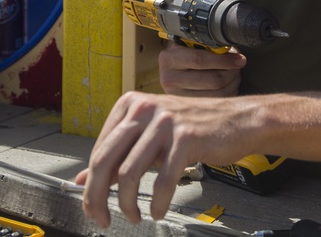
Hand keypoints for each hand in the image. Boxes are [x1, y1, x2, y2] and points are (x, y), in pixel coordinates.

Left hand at [76, 91, 249, 225]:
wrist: (237, 119)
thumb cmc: (194, 127)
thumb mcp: (150, 136)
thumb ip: (118, 155)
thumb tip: (83, 180)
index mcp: (131, 104)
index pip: (99, 149)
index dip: (91, 184)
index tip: (92, 203)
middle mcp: (145, 108)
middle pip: (106, 161)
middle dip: (97, 197)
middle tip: (100, 217)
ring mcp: (166, 121)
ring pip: (129, 173)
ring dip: (127, 203)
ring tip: (134, 215)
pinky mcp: (186, 137)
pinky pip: (163, 180)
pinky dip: (157, 202)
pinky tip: (156, 210)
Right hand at [158, 42, 244, 95]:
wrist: (176, 69)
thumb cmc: (189, 51)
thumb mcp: (191, 43)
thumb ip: (206, 44)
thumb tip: (229, 50)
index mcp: (168, 59)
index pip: (199, 60)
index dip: (223, 59)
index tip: (239, 58)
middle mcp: (169, 80)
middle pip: (212, 80)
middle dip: (231, 71)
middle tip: (239, 64)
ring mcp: (178, 97)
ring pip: (218, 93)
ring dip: (232, 81)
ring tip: (234, 72)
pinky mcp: (189, 107)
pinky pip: (218, 102)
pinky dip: (229, 91)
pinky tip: (229, 83)